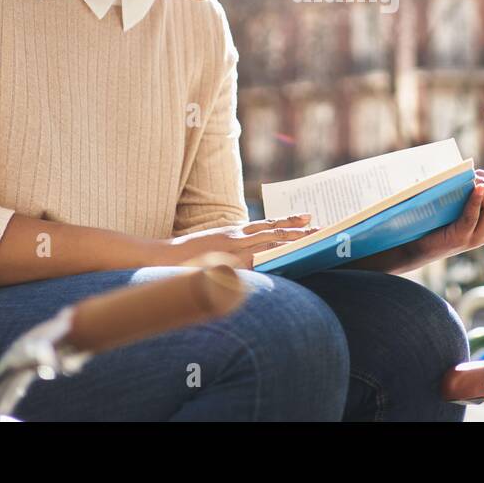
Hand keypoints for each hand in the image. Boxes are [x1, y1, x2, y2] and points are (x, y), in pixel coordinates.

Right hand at [168, 215, 320, 268]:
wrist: (162, 259)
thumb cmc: (188, 255)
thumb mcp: (214, 243)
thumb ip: (235, 246)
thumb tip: (251, 254)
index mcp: (234, 232)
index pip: (268, 224)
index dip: (289, 221)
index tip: (308, 217)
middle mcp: (237, 238)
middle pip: (274, 232)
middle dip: (299, 232)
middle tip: (321, 230)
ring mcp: (233, 252)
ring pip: (270, 245)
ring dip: (293, 244)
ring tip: (313, 243)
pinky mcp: (228, 265)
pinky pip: (257, 262)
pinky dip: (274, 261)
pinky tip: (290, 263)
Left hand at [405, 168, 483, 266]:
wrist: (420, 244)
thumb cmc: (442, 221)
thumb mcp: (467, 208)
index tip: (471, 173)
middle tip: (468, 176)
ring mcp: (477, 237)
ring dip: (481, 187)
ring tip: (468, 179)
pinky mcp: (462, 238)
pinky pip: (472, 216)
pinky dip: (475, 200)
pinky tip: (474, 187)